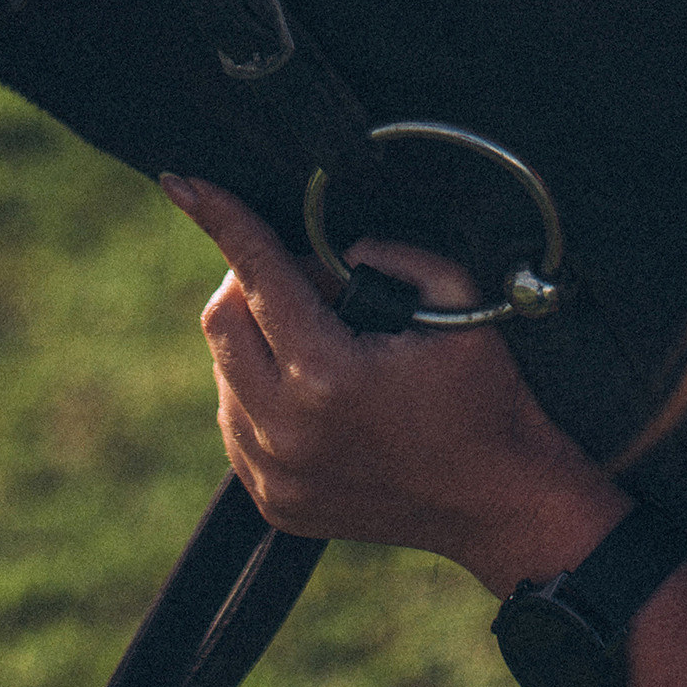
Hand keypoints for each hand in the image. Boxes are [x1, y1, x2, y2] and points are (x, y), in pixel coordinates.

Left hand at [161, 173, 628, 596]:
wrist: (503, 503)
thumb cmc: (486, 397)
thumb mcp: (456, 299)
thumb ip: (389, 254)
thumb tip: (332, 252)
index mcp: (329, 378)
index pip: (257, 276)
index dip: (221, 219)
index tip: (184, 183)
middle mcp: (288, 432)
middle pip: (222, 321)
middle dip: (250, 280)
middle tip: (308, 276)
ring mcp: (275, 475)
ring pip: (222, 371)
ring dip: (255, 336)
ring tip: (323, 337)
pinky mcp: (274, 501)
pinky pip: (234, 419)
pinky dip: (257, 385)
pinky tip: (310, 384)